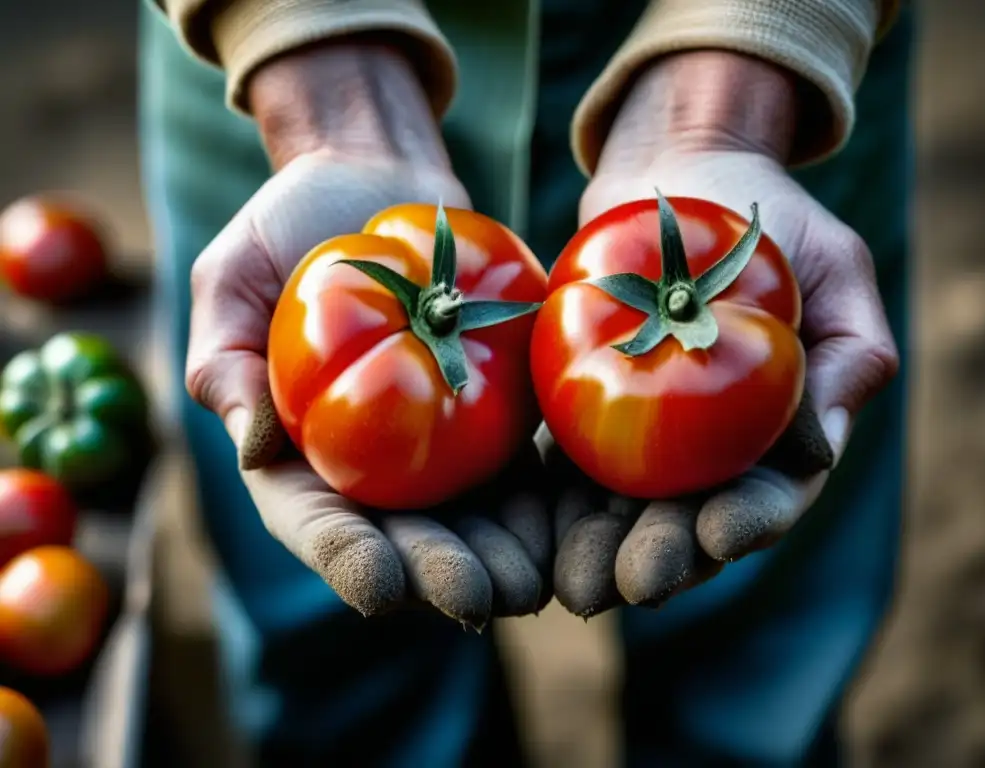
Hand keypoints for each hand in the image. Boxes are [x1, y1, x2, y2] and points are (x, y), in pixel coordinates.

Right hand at [184, 43, 550, 626]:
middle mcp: (372, 467)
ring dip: (504, 556)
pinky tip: (574, 522)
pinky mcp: (498, 414)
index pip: (316, 524)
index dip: (347, 559)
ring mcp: (439, 447)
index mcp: (299, 454)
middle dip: (440, 575)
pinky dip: (548, 498)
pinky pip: (526, 463)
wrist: (376, 183)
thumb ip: (224, 359)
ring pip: (474, 519)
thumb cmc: (287, 228)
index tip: (382, 582)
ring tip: (533, 579)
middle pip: (405, 539)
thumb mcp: (230, 278)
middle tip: (478, 597)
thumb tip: (256, 447)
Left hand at [548, 52, 899, 615]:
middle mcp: (709, 450)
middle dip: (662, 557)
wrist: (677, 172)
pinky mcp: (583, 410)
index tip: (718, 533)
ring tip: (575, 582)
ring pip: (621, 510)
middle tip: (628, 584)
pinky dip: (550, 497)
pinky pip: (565, 459)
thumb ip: (847, 356)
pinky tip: (529, 529)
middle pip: (687, 520)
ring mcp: (643, 436)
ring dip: (599, 549)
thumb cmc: (770, 219)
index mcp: (776, 432)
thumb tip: (818, 450)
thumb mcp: (833, 270)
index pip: (768, 494)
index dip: (747, 521)